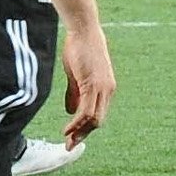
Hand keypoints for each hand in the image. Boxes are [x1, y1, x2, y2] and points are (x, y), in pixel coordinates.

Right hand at [57, 25, 115, 147]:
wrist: (83, 30)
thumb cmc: (79, 49)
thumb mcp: (77, 75)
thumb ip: (75, 94)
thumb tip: (72, 112)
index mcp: (105, 88)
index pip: (98, 115)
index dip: (86, 129)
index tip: (72, 139)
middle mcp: (108, 90)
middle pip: (98, 121)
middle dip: (83, 135)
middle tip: (69, 146)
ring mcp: (103, 88)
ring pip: (94, 119)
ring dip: (80, 132)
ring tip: (67, 140)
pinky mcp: (93, 85)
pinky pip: (87, 111)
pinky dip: (78, 123)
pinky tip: (68, 129)